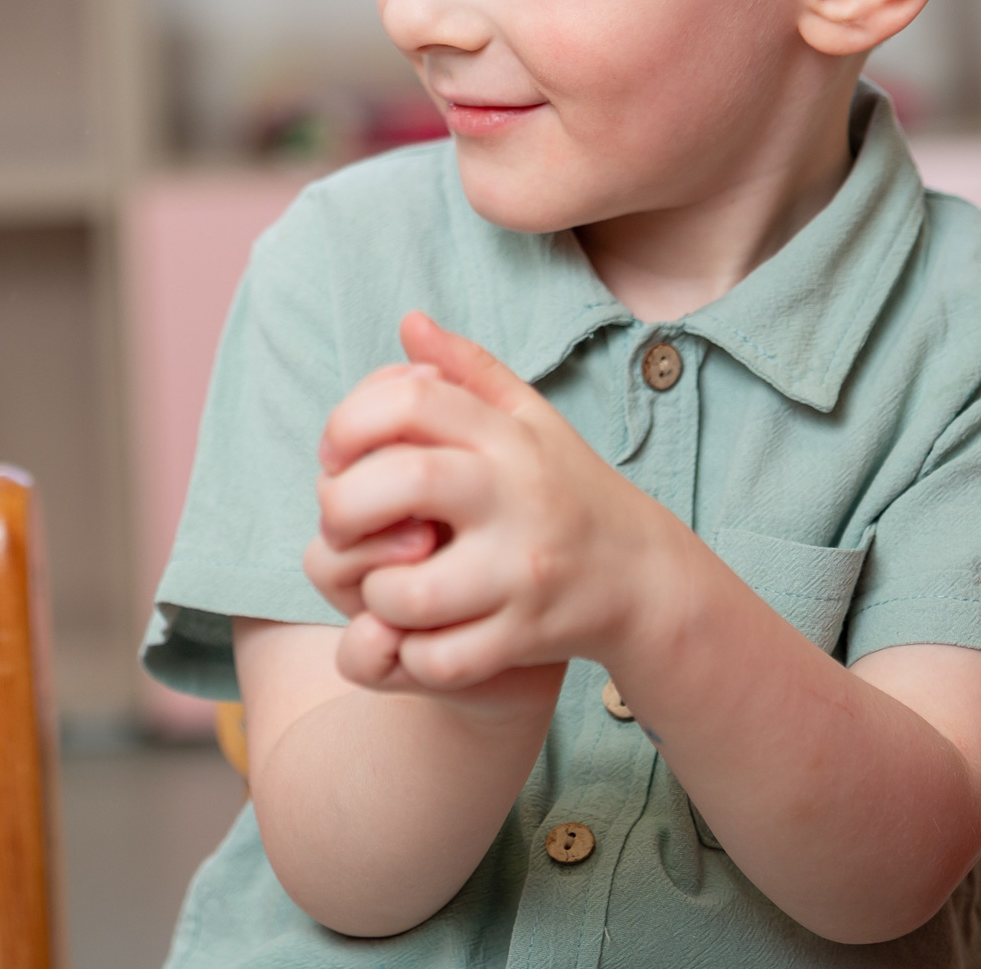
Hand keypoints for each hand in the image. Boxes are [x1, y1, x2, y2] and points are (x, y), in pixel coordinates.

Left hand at [306, 312, 688, 693]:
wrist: (644, 579)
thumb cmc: (567, 489)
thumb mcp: (529, 417)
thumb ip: (467, 368)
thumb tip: (409, 321)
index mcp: (508, 437)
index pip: (410, 400)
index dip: (349, 422)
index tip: (336, 453)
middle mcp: (517, 498)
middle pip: (404, 482)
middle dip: (344, 504)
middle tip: (340, 521)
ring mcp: (523, 572)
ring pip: (408, 590)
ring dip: (373, 592)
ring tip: (383, 584)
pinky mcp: (525, 638)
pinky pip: (439, 658)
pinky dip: (410, 653)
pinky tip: (415, 632)